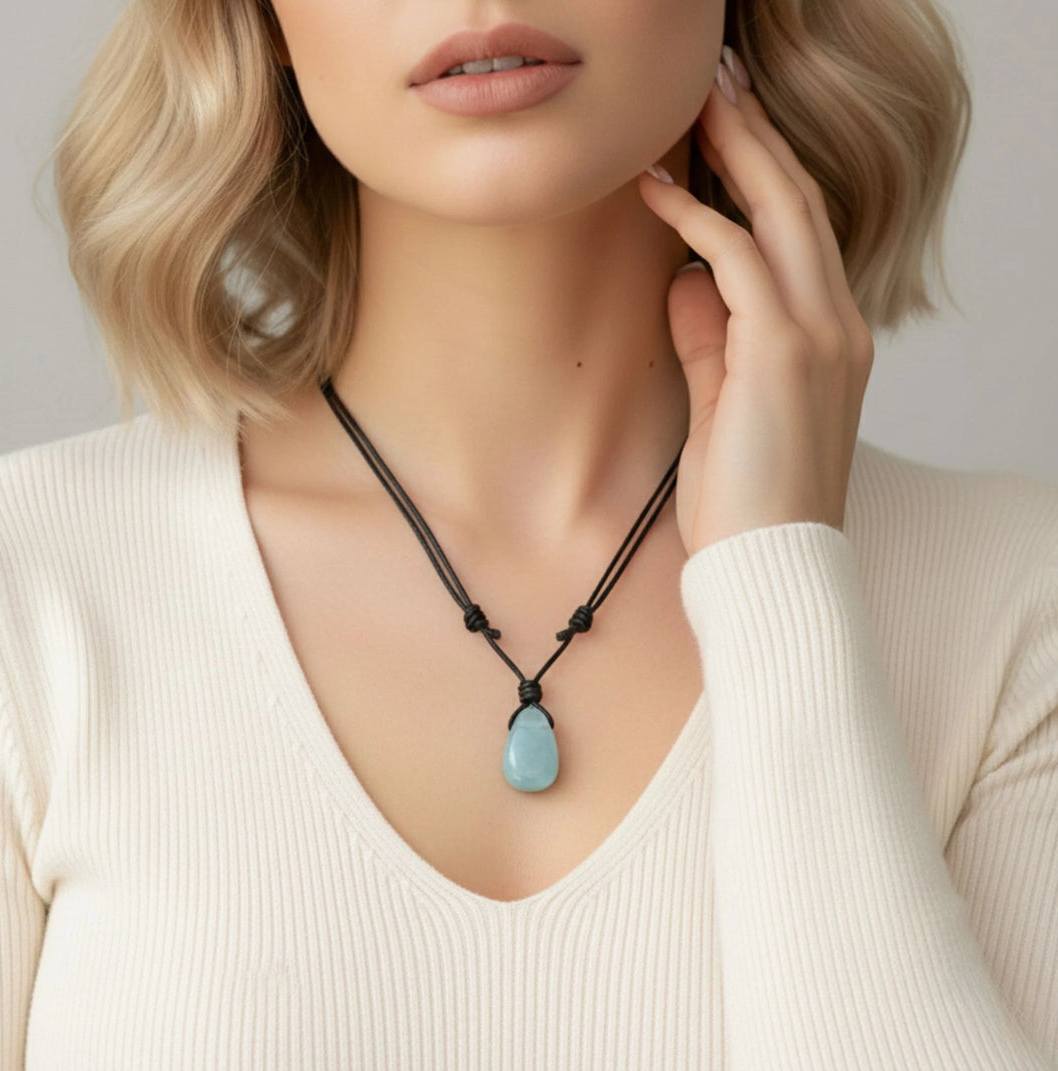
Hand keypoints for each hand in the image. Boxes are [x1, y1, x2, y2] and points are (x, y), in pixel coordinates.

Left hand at [639, 52, 873, 559]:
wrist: (770, 565)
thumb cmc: (747, 499)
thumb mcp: (724, 405)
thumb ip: (710, 339)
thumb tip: (684, 281)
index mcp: (829, 338)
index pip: (799, 235)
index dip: (764, 174)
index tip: (725, 131)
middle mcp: (837, 325)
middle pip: (798, 204)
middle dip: (756, 136)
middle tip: (717, 84)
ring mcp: (819, 334)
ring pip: (781, 213)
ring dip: (735, 152)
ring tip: (693, 106)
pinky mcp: (784, 351)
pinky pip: (737, 260)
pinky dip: (697, 219)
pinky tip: (656, 193)